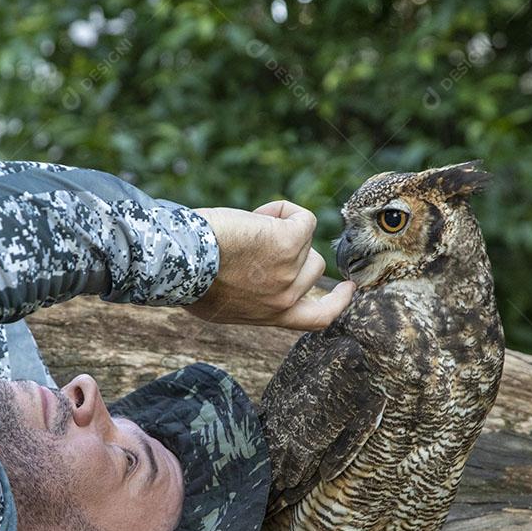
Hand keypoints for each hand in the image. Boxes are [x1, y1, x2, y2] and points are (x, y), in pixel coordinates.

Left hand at [185, 201, 355, 330]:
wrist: (182, 261)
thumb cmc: (187, 275)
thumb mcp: (219, 303)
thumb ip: (247, 298)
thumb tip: (252, 282)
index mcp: (267, 316)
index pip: (317, 319)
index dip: (337, 303)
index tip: (349, 290)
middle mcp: (283, 300)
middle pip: (314, 268)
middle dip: (292, 249)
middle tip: (255, 242)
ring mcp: (290, 272)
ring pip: (304, 239)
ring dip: (279, 226)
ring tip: (244, 229)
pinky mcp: (291, 243)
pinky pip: (304, 218)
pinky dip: (283, 210)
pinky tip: (256, 216)